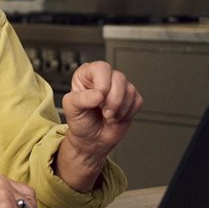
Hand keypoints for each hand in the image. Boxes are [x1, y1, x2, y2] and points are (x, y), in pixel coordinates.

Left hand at [59, 61, 142, 189]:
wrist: (92, 140)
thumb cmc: (80, 121)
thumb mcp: (71, 109)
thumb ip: (81, 98)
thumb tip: (99, 94)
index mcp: (87, 75)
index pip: (101, 68)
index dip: (103, 84)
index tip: (98, 99)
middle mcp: (104, 78)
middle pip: (119, 78)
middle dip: (113, 100)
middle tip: (104, 112)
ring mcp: (120, 87)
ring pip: (130, 90)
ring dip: (119, 109)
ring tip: (108, 116)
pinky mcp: (131, 98)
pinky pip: (137, 101)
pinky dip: (127, 113)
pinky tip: (116, 117)